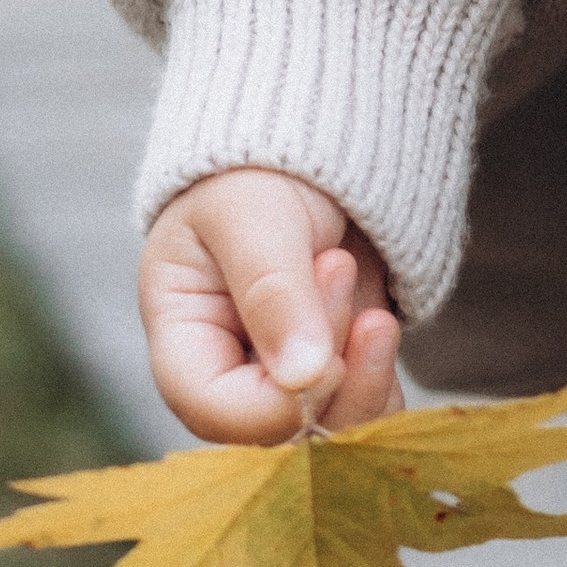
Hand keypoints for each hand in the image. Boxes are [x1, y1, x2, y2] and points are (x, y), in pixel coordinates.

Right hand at [140, 167, 402, 441]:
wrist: (309, 133)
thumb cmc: (256, 168)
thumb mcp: (250, 213)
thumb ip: (272, 290)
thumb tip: (304, 378)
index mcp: (184, 337)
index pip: (214, 409)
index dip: (275, 403)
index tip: (325, 351)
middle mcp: (230, 373)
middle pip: (278, 432)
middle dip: (329, 373)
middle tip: (341, 268)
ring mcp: (284, 376)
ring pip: (328, 432)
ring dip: (363, 377)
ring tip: (366, 295)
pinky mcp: (333, 369)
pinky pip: (364, 411)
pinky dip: (382, 378)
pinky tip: (381, 317)